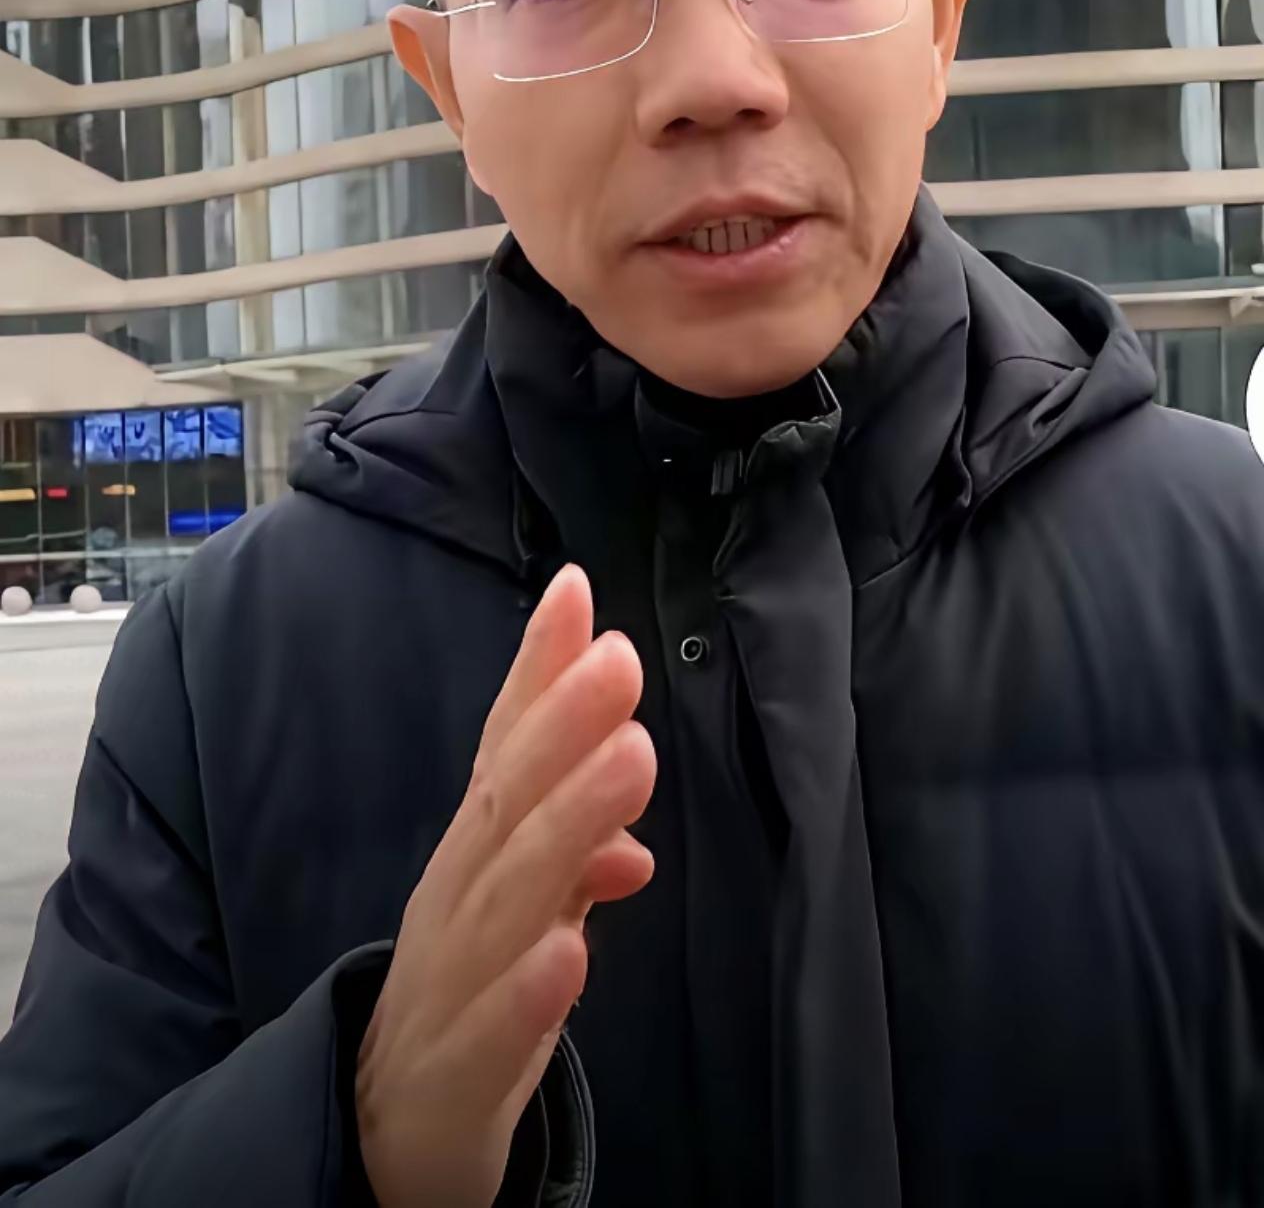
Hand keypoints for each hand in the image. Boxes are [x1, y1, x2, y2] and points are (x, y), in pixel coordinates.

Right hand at [355, 566, 655, 1207]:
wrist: (389, 1133)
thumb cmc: (470, 992)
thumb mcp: (525, 900)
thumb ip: (573, 843)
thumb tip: (634, 794)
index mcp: (478, 851)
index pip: (507, 748)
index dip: (537, 671)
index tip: (576, 589)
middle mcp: (456, 898)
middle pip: (506, 804)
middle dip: (562, 726)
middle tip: (618, 658)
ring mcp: (447, 983)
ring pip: (505, 898)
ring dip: (567, 825)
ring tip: (628, 759)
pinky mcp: (452, 1076)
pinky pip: (490, 1034)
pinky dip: (528, 992)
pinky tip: (573, 950)